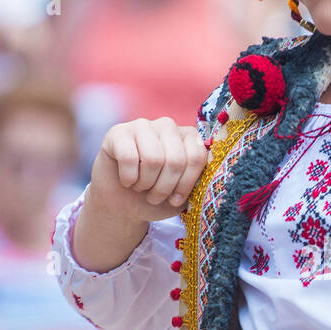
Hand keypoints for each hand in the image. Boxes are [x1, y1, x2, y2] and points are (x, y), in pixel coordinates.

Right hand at [90, 116, 210, 222]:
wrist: (123, 204)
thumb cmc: (157, 197)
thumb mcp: (182, 195)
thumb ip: (199, 184)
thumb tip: (212, 179)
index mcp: (190, 138)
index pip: (197, 157)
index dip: (187, 184)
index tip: (176, 199)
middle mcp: (169, 126)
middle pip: (176, 160)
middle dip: (164, 188)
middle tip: (154, 197)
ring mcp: (143, 125)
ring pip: (153, 159)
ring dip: (145, 184)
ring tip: (141, 187)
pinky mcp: (118, 132)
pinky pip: (129, 158)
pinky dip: (128, 178)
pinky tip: (126, 180)